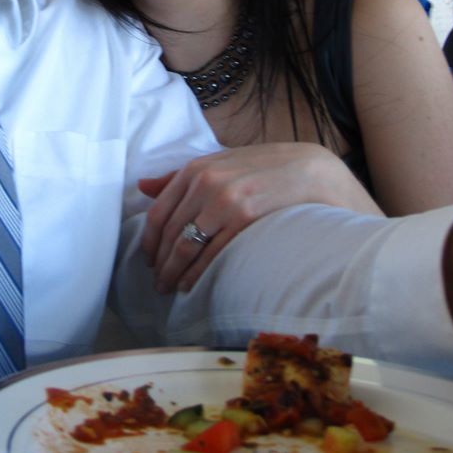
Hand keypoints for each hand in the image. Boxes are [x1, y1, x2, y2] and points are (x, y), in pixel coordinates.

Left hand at [139, 142, 382, 294]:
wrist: (309, 170)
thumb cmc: (261, 168)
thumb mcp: (219, 163)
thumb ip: (180, 177)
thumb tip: (142, 187)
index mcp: (195, 169)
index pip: (158, 213)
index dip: (150, 242)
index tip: (149, 260)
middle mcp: (206, 182)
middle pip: (171, 233)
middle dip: (160, 263)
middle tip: (157, 282)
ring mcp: (225, 200)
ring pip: (187, 246)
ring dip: (174, 273)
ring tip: (171, 288)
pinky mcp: (245, 218)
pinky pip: (212, 254)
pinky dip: (198, 274)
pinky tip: (193, 285)